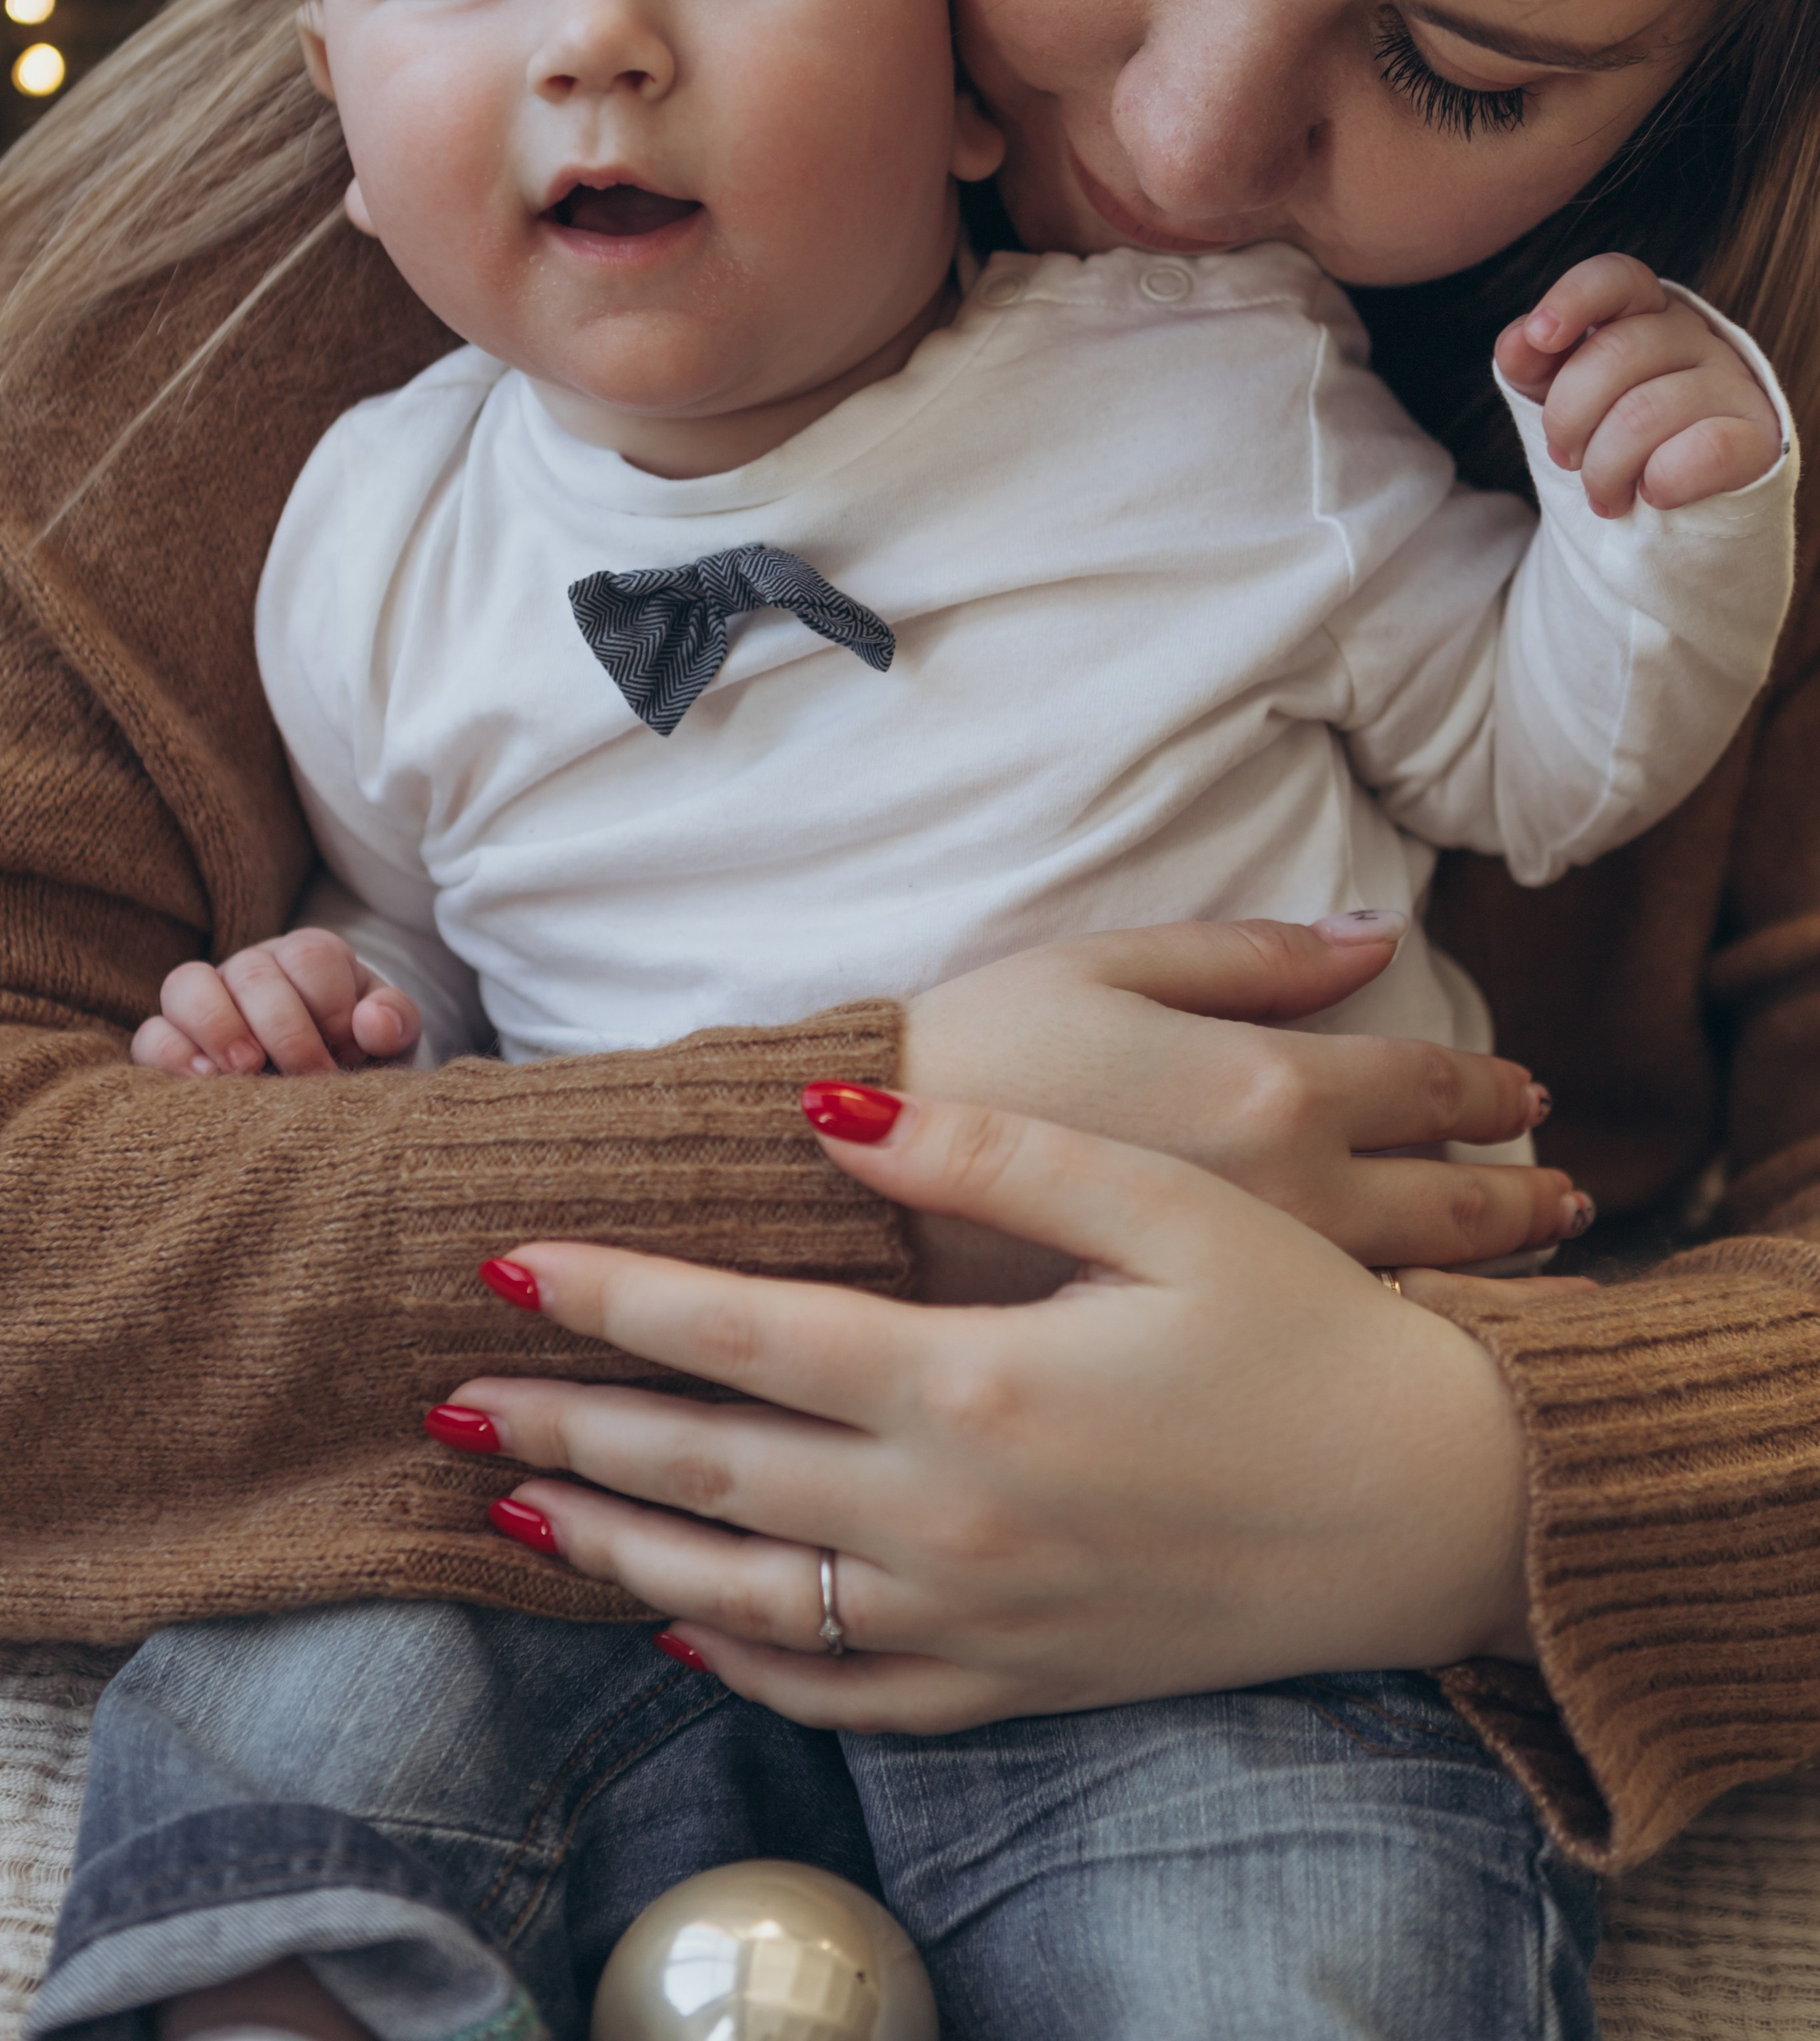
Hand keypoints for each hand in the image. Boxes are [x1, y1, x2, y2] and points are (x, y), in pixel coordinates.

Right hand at [130, 927, 421, 1076]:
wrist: (325, 1082)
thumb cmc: (358, 1051)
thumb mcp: (389, 1036)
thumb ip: (394, 1022)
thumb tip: (373, 1023)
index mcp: (309, 957)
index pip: (311, 956)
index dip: (331, 1006)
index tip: (348, 1053)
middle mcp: (252, 969)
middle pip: (252, 972)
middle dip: (283, 1027)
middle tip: (308, 1075)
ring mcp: (205, 1000)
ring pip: (186, 985)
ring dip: (218, 1027)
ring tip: (246, 1070)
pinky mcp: (170, 1040)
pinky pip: (152, 1035)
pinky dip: (171, 1056)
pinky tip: (203, 1083)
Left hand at [442, 1092, 1595, 1730]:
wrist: (1430, 1511)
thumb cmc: (1309, 1337)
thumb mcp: (1170, 1208)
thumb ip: (992, 1155)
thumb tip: (837, 1105)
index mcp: (978, 1385)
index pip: (742, 1337)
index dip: (614, 1296)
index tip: (511, 1264)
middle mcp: (952, 1522)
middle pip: (707, 1473)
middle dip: (564, 1430)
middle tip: (449, 1401)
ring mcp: (977, 1622)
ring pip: (741, 1599)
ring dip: (614, 1550)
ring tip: (511, 1512)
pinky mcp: (1016, 1684)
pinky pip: (840, 1698)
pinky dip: (741, 1666)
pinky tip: (680, 1630)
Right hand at [899, 915, 1580, 1295]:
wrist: (849, 1194)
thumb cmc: (970, 1059)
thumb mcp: (1109, 966)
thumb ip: (1254, 956)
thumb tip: (1374, 935)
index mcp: (1274, 1089)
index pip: (1431, 1088)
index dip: (1489, 1087)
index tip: (1527, 1091)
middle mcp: (1296, 1200)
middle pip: (1457, 1204)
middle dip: (1522, 1195)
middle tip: (1566, 1196)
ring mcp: (1257, 1294)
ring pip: (1422, 1288)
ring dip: (1489, 1272)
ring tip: (1529, 1260)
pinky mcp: (1209, 1361)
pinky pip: (1346, 1351)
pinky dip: (1408, 1337)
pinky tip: (1424, 1337)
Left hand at [1494, 251, 1781, 514]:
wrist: (1679, 498)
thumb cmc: (1613, 432)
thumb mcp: (1562, 394)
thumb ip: (1533, 363)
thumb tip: (1519, 340)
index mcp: (1644, 312)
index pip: (1616, 277)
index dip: (1574, 299)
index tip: (1540, 336)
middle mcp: (1693, 335)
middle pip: (1615, 355)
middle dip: (1568, 419)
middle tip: (1565, 457)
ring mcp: (1731, 381)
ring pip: (1646, 413)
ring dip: (1604, 469)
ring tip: (1603, 495)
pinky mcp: (1757, 435)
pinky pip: (1703, 451)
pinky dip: (1661, 483)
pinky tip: (1652, 495)